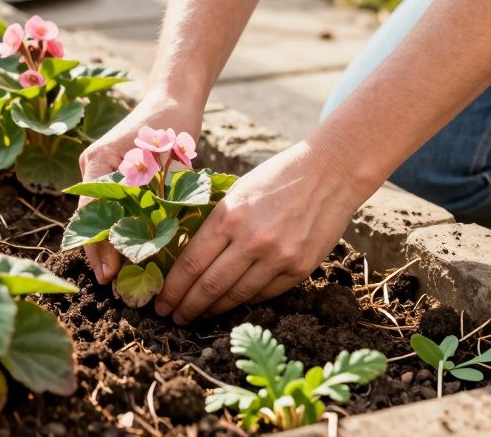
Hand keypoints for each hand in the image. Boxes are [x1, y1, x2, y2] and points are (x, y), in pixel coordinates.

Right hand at [78, 89, 203, 284]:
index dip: (98, 246)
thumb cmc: (170, 127)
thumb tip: (152, 240)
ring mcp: (99, 172)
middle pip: (90, 219)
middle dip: (101, 253)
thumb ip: (155, 197)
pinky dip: (119, 231)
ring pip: (99, 217)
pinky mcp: (112, 177)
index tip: (109, 274)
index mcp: (99, 161)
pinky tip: (128, 255)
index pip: (91, 212)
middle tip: (114, 284)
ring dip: (109, 245)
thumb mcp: (165, 163)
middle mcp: (93, 168)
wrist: (173, 102)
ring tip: (120, 277)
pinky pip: (111, 209)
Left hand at [154, 139, 373, 323]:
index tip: (160, 302)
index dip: (172, 289)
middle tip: (172, 318)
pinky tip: (231, 304)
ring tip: (198, 316)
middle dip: (186, 306)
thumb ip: (216, 223)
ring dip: (213, 310)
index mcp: (229, 215)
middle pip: (209, 286)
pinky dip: (244, 301)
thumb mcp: (237, 192)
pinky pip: (265, 294)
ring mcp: (278, 257)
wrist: (330, 172)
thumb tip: (188, 258)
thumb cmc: (277, 177)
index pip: (191, 263)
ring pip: (236, 296)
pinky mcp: (300, 268)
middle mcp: (251, 240)